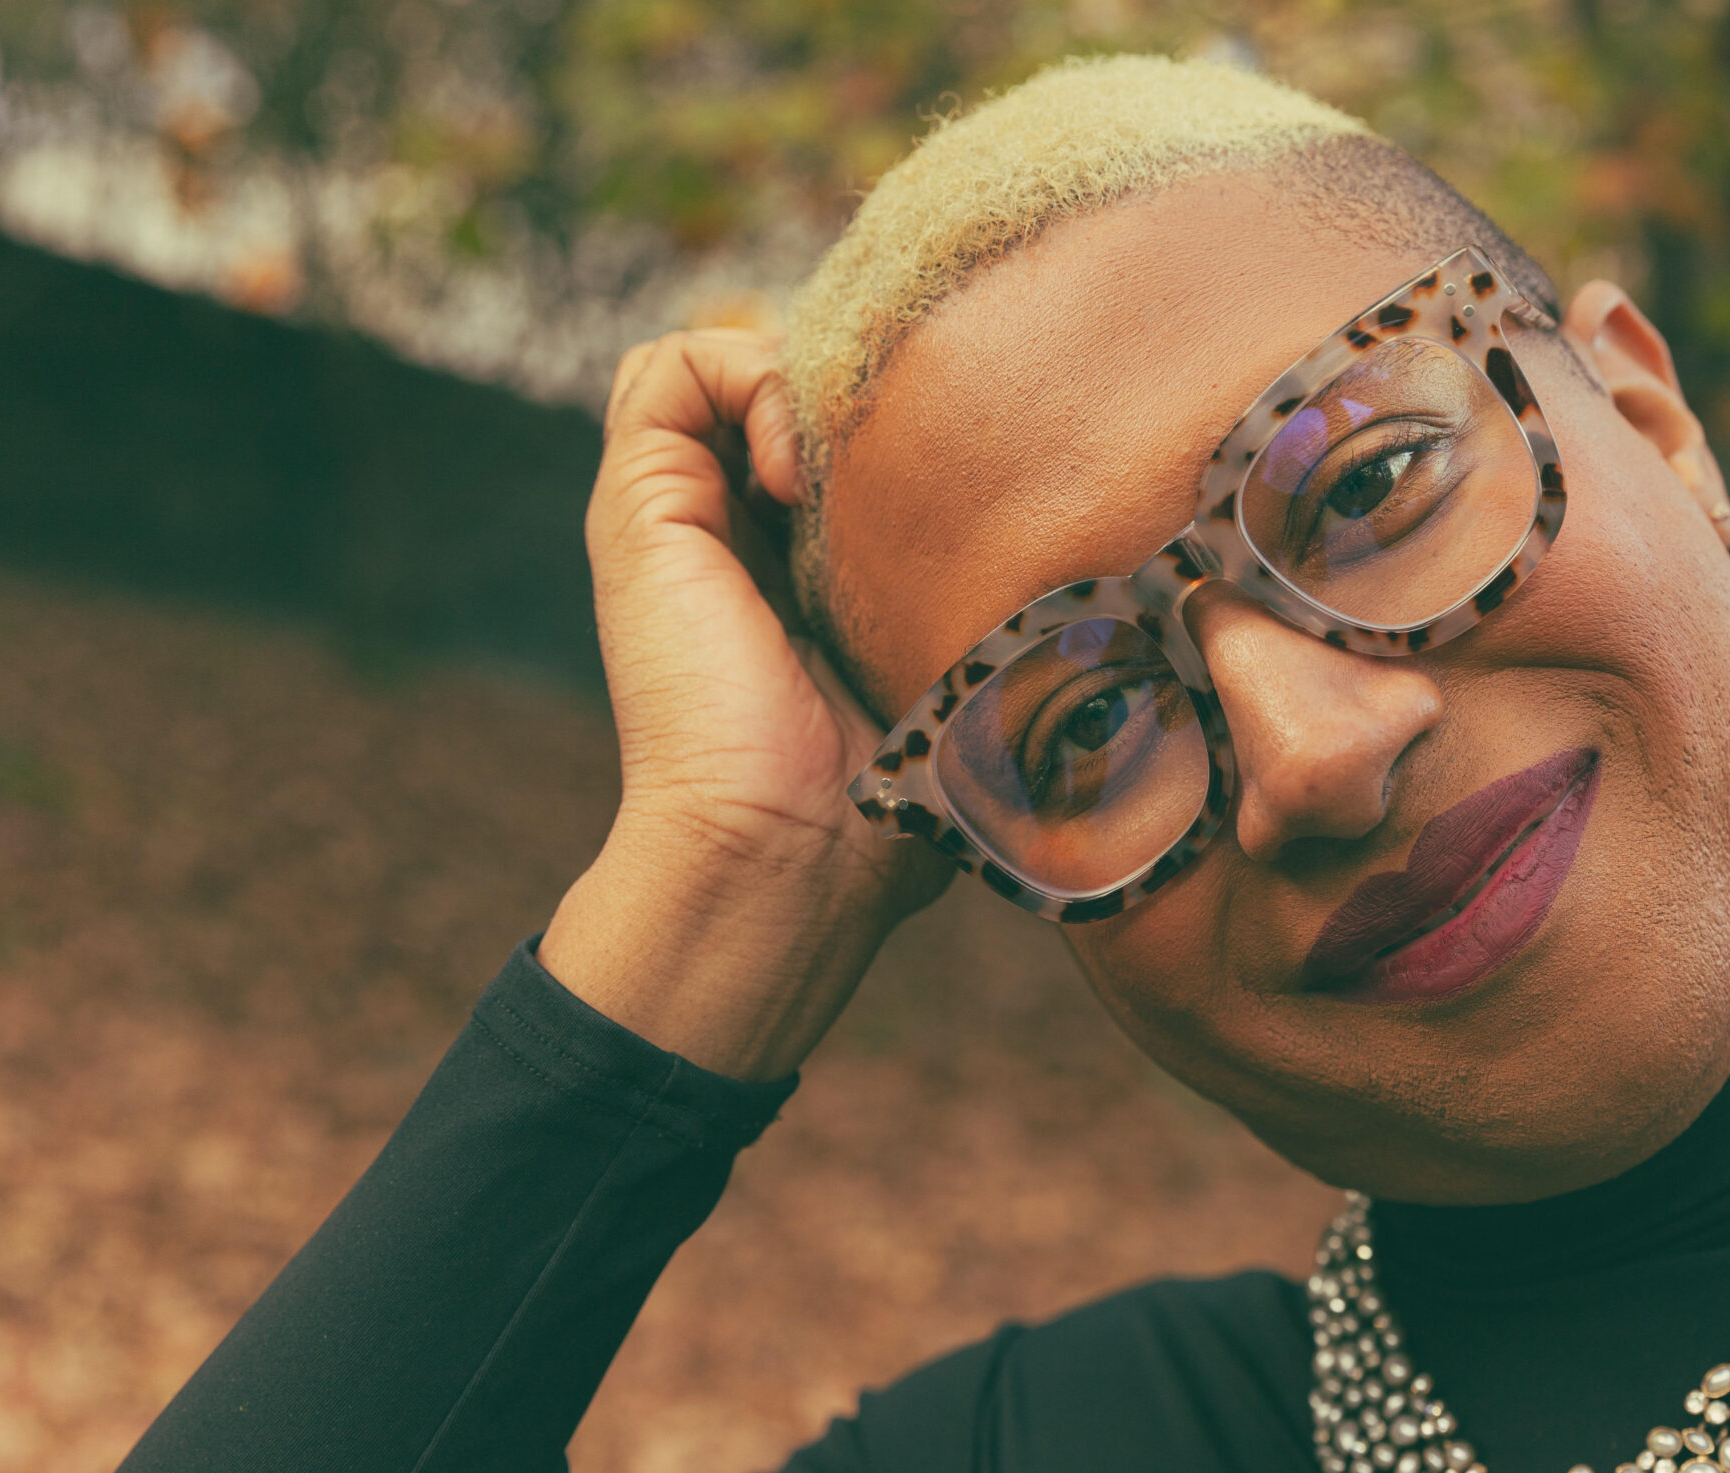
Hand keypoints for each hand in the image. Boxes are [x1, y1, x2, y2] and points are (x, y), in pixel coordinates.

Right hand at [539, 328, 947, 1079]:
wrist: (788, 856)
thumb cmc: (893, 798)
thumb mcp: (961, 666)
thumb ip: (989, 601)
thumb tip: (1091, 547)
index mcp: (798, 568)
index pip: (832, 424)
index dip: (894, 406)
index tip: (960, 462)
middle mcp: (728, 530)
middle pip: (777, 377)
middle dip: (851, 382)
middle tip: (908, 450)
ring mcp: (674, 515)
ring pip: (716, 359)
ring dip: (789, 377)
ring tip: (839, 469)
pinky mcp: (638, 508)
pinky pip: (670, 367)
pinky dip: (745, 381)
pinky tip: (802, 478)